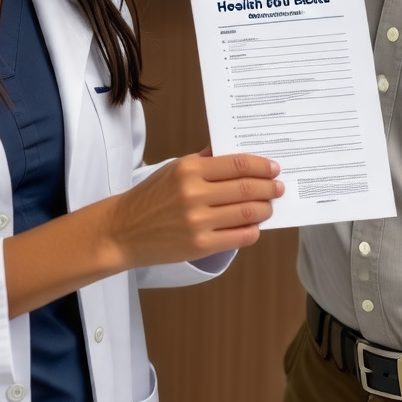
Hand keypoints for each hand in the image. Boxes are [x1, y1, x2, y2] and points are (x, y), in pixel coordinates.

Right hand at [107, 151, 282, 268]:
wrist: (123, 230)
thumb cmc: (151, 196)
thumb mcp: (174, 168)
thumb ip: (205, 160)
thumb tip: (236, 155)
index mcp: (189, 169)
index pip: (237, 164)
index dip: (261, 166)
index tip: (274, 168)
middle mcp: (194, 193)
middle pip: (246, 188)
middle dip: (269, 188)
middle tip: (278, 187)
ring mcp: (197, 221)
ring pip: (246, 213)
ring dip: (264, 209)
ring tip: (269, 206)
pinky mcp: (199, 245)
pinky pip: (238, 237)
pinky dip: (252, 231)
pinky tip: (255, 227)